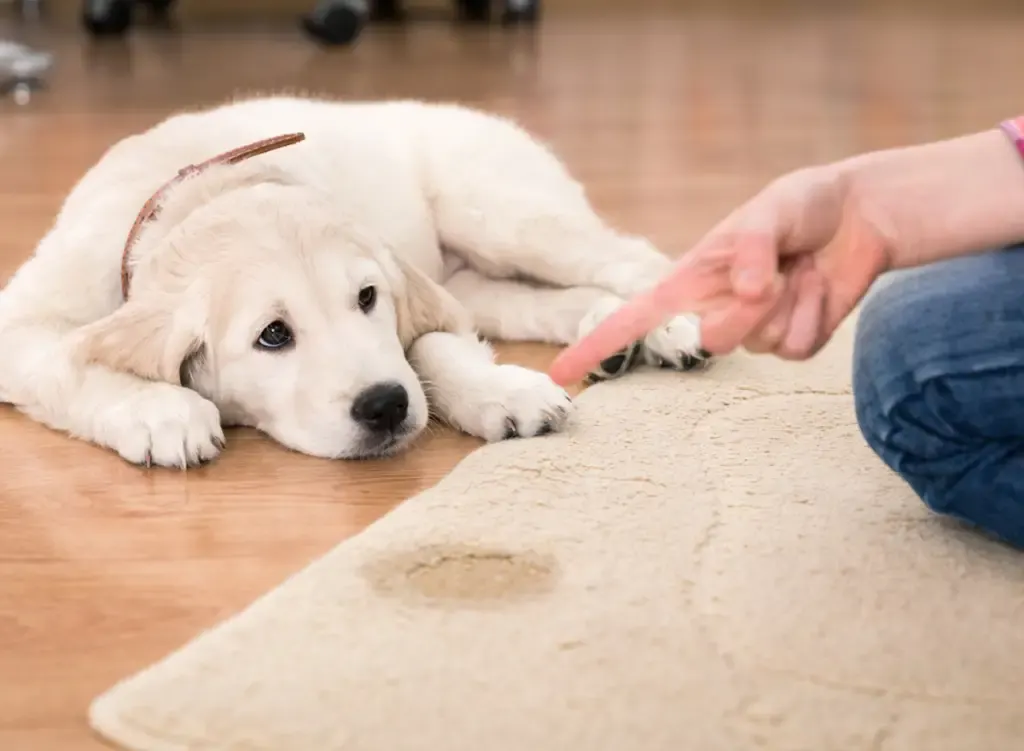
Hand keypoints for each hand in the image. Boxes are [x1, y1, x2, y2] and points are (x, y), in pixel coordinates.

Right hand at [548, 165, 893, 385]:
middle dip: (746, 312)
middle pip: (712, 342)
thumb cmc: (802, 205)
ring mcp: (754, 329)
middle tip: (775, 274)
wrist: (860, 216)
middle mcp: (716, 308)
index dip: (596, 344)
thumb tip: (744, 291)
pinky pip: (797, 349)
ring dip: (789, 304)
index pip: (633, 318)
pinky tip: (820, 287)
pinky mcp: (793, 341)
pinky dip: (816, 315)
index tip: (562, 373)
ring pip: (760, 346)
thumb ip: (751, 247)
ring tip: (802, 269)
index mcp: (692, 278)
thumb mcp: (772, 208)